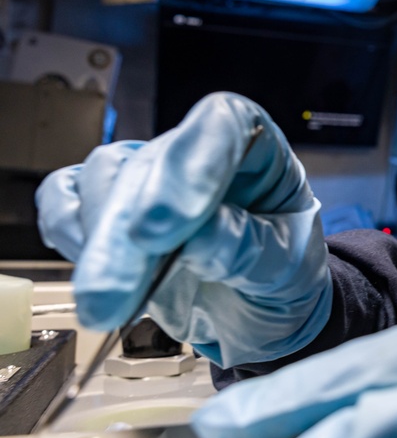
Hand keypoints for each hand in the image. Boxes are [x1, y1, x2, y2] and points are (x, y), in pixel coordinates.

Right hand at [35, 92, 332, 366]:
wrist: (262, 314)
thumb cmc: (283, 278)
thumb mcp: (289, 269)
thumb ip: (249, 249)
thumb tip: (199, 237)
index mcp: (256, 148)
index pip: (221, 123)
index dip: (191, 163)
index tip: (168, 222)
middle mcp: (197, 154)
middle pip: (152, 163)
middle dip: (128, 230)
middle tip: (119, 287)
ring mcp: (150, 178)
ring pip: (104, 178)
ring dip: (100, 243)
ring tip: (108, 303)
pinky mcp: (110, 210)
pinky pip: (68, 199)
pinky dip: (68, 232)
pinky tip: (89, 274)